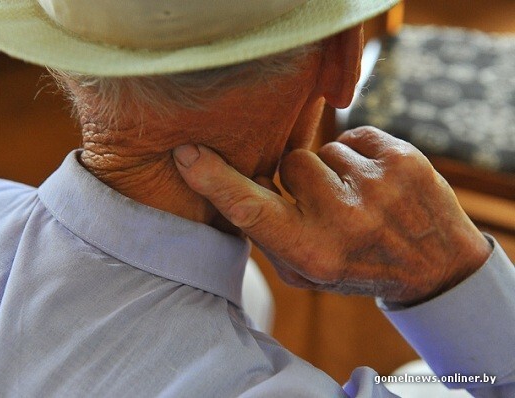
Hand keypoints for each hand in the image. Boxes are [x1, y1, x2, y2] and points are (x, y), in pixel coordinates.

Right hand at [173, 126, 491, 305]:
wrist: (436, 263)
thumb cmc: (356, 266)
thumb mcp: (305, 273)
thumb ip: (268, 235)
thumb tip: (230, 185)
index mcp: (311, 252)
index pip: (249, 210)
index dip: (213, 180)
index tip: (187, 154)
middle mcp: (342, 220)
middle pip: (290, 163)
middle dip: (299, 178)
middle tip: (327, 204)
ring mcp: (376, 186)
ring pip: (323, 149)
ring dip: (333, 170)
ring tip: (358, 198)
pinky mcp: (402, 159)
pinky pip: (354, 135)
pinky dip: (359, 156)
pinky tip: (376, 183)